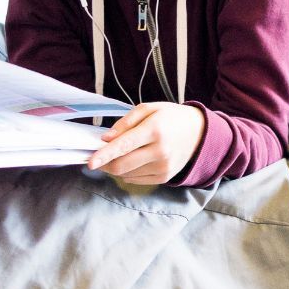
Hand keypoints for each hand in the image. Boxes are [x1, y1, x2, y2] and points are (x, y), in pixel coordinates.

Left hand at [86, 102, 205, 184]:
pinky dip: (128, 172)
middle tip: (99, 156)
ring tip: (123, 154)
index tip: (90, 162)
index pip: (124, 146)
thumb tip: (106, 138)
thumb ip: (125, 122)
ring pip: (126, 174)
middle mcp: (160, 151)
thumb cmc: (170, 117)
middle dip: (105, 163)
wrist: (199, 132)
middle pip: (121, 165)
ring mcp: (163, 166)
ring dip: (116, 167)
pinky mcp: (165, 177)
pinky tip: (134, 160)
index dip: (104, 155)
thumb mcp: (149, 109)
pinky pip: (136, 180)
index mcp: (154, 130)